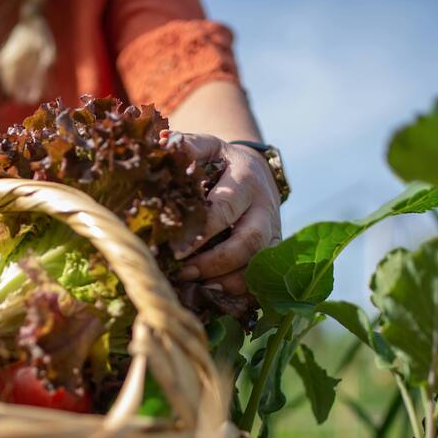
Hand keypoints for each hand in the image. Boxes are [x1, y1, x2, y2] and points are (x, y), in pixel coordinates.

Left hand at [163, 131, 281, 295]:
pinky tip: (215, 293)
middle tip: (183, 273)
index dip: (200, 233)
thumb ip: (186, 146)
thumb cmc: (221, 162)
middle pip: (249, 242)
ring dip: (228, 280)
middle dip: (215, 262)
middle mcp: (265, 208)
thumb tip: (162, 144)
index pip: (224, 210)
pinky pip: (263, 276)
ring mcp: (274, 231)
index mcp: (246, 180)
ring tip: (196, 285)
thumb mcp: (207, 147)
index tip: (174, 250)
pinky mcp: (274, 249)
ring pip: (259, 264)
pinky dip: (240, 289)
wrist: (255, 170)